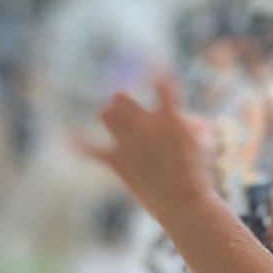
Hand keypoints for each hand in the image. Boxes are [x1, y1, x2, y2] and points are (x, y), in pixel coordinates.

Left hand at [72, 76, 214, 222]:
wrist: (184, 204)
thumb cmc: (199, 174)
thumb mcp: (206, 143)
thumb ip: (194, 124)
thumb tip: (184, 117)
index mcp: (170, 118)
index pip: (162, 86)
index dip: (158, 76)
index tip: (155, 68)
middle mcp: (145, 126)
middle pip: (120, 99)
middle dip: (122, 101)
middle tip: (127, 108)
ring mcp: (128, 143)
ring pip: (106, 116)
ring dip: (110, 115)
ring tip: (117, 122)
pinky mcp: (117, 162)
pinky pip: (90, 149)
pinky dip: (78, 143)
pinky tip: (66, 135)